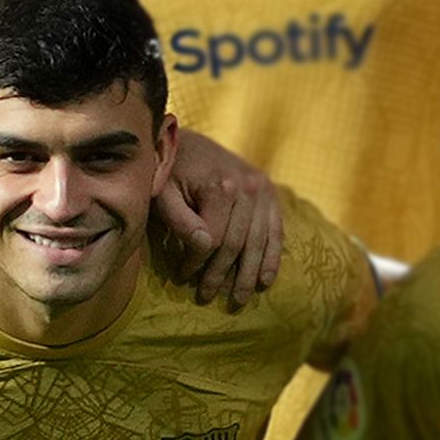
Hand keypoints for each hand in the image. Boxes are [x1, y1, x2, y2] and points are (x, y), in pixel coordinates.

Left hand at [154, 129, 282, 305]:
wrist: (186, 140)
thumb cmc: (167, 170)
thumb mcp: (163, 193)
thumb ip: (180, 220)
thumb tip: (205, 246)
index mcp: (221, 186)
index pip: (212, 239)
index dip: (197, 262)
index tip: (183, 276)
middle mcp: (248, 187)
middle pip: (237, 244)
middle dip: (220, 275)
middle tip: (206, 297)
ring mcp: (263, 189)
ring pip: (258, 242)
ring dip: (248, 274)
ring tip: (238, 300)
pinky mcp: (270, 193)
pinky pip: (275, 231)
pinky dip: (271, 257)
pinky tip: (265, 280)